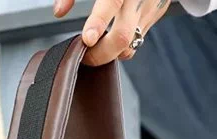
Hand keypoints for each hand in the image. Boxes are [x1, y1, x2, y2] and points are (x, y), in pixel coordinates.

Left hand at [54, 0, 170, 65]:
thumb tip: (59, 12)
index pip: (111, 4)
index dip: (97, 24)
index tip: (87, 39)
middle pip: (122, 37)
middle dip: (101, 54)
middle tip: (86, 55)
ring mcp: (151, 7)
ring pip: (131, 45)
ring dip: (112, 51)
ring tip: (99, 44)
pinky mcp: (157, 12)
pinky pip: (139, 38)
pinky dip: (124, 42)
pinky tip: (116, 30)